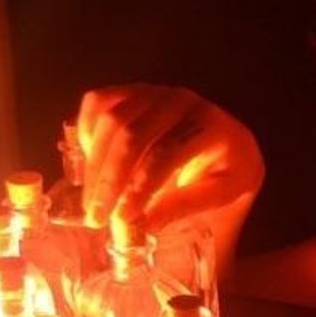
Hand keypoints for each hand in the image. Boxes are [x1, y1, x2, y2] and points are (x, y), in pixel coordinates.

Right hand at [77, 84, 264, 230]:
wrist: (228, 143)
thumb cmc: (225, 171)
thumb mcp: (220, 194)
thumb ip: (184, 205)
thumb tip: (142, 225)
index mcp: (211, 125)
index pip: (165, 154)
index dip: (139, 187)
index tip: (122, 218)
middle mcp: (182, 100)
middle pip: (132, 136)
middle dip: (109, 179)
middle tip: (96, 217)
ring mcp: (155, 91)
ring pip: (111, 120)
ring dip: (94, 164)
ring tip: (92, 201)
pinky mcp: (133, 90)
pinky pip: (97, 102)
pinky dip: (87, 132)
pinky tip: (91, 164)